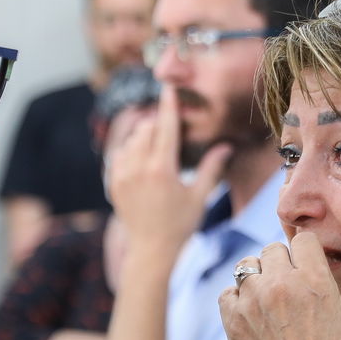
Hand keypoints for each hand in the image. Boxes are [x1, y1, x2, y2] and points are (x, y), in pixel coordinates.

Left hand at [106, 88, 229, 255]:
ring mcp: (122, 175)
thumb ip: (211, 168)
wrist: (150, 250)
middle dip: (157, 123)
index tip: (169, 88)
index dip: (168, 105)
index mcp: (162, 169)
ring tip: (157, 146)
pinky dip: (130, 149)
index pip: (165, 127)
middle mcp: (139, 168)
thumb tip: (226, 146)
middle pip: (145, 128)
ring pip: (131, 139)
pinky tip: (141, 158)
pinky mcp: (113, 182)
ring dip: (143, 135)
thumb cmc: (180, 225)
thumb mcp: (199, 196)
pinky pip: (119, 154)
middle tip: (168, 127)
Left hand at [218, 232, 340, 339]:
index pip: (303, 239)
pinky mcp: (232, 320)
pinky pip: (228, 292)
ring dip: (258, 277)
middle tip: (292, 291)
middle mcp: (281, 284)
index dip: (307, 253)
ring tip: (272, 303)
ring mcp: (253, 301)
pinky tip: (254, 316)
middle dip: (283, 264)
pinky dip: (238, 299)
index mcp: (314, 279)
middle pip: (273, 250)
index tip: (309, 269)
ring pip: (248, 266)